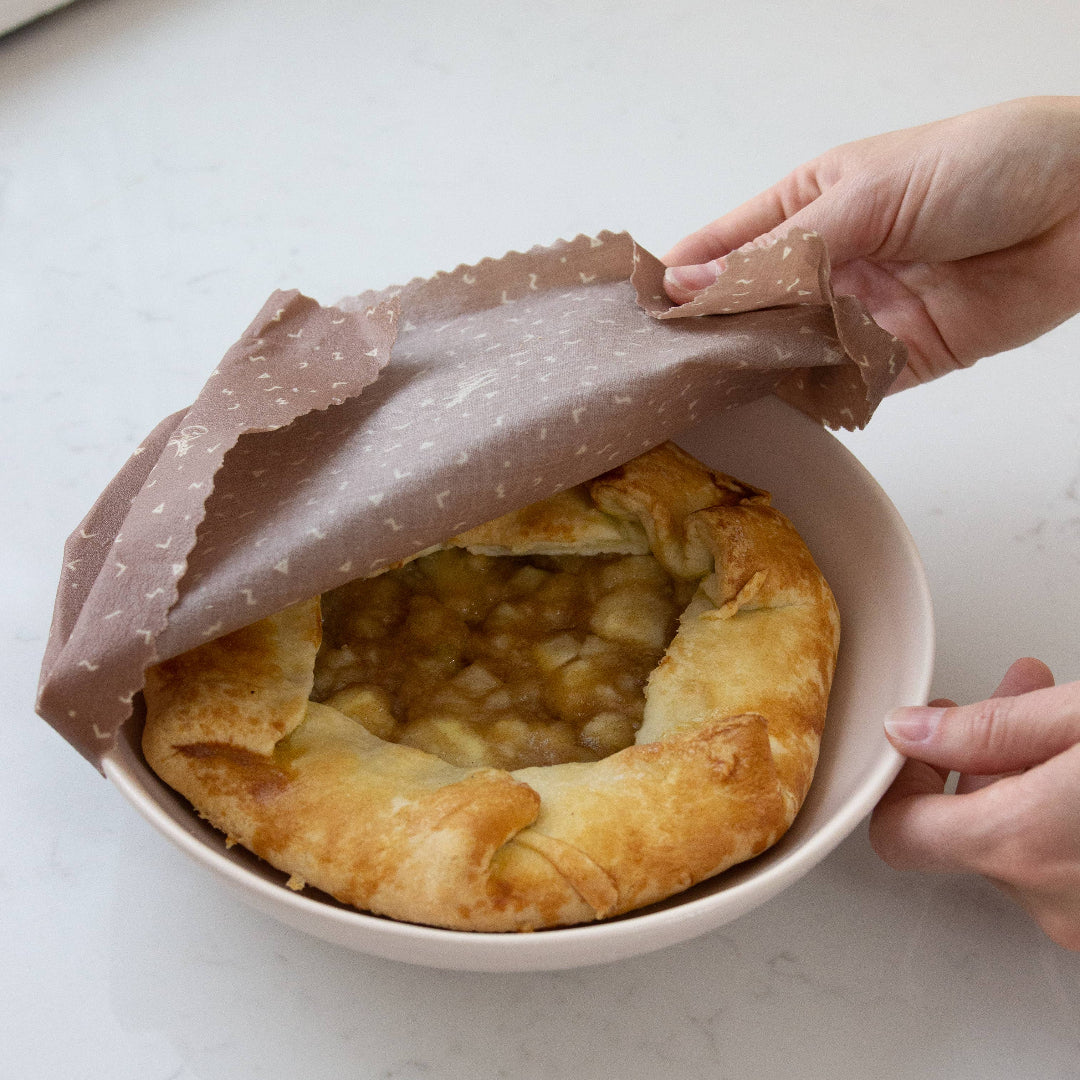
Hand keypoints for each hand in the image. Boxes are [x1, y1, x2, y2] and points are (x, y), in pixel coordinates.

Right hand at [663, 97, 1079, 390]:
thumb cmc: (982, 165)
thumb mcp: (864, 195)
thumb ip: (779, 252)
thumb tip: (687, 283)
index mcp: (807, 207)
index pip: (722, 248)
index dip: (678, 280)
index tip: (635, 318)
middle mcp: (826, 265)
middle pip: (748, 311)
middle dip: (711, 338)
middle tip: (663, 372)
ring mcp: (859, 315)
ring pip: (788, 355)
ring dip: (758, 373)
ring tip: (708, 397)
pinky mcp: (897, 360)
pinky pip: (843, 387)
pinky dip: (816, 399)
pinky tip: (778, 412)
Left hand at [870, 658, 1079, 949]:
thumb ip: (990, 729)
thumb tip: (909, 731)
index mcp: (1023, 842)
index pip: (897, 832)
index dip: (899, 781)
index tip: (922, 739)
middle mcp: (1051, 900)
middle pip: (969, 831)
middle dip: (981, 759)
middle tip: (1013, 698)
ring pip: (1024, 847)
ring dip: (1026, 783)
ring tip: (1058, 719)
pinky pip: (1063, 868)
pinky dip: (1062, 820)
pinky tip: (1079, 771)